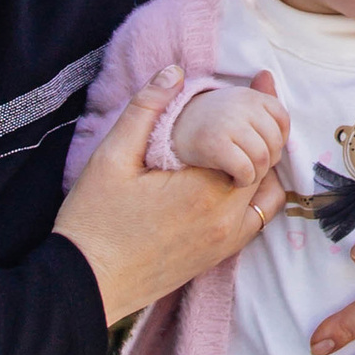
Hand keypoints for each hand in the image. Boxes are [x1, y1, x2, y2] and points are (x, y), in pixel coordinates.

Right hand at [56, 67, 282, 323]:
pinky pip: (254, 221)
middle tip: (255, 102)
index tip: (259, 81)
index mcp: (206, 191)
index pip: (259, 141)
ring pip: (268, 196)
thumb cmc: (94, 220)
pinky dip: (253, 195)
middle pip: (268, 165)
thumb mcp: (112, 157)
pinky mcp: (216, 258)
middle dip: (264, 132)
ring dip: (262, 166)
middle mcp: (226, 220)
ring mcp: (225, 243)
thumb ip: (146, 110)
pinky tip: (232, 174)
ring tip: (245, 139)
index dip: (261, 108)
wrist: (85, 283)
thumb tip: (175, 72)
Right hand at [173, 71, 288, 188]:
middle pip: (274, 142)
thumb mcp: (230, 102)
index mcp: (248, 95)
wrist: (166, 132)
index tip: (263, 148)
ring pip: (262, 158)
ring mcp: (228, 124)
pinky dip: (244, 180)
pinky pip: (246, 170)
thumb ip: (254, 94)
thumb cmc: (205, 123)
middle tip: (252, 166)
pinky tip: (233, 180)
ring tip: (244, 175)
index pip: (282, 118)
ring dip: (257, 174)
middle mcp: (241, 106)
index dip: (278, 139)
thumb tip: (267, 75)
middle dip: (268, 161)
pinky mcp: (216, 145)